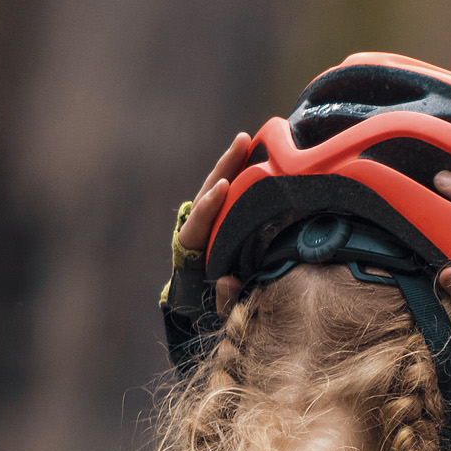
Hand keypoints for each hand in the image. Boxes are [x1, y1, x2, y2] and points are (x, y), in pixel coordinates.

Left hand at [166, 129, 259, 317]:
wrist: (207, 304)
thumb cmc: (216, 307)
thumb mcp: (221, 311)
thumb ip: (224, 301)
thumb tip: (229, 280)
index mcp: (192, 252)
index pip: (197, 224)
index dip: (209, 206)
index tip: (223, 187)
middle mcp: (198, 230)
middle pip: (206, 194)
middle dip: (223, 168)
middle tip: (242, 143)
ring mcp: (209, 222)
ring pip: (218, 187)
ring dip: (233, 164)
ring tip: (248, 139)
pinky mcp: (223, 218)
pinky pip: (231, 194)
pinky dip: (242, 175)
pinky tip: (259, 155)